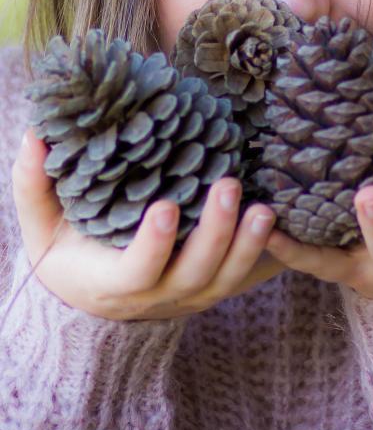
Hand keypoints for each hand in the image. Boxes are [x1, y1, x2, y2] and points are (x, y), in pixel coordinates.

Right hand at [12, 127, 283, 319]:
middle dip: (215, 232)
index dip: (153, 244)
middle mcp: (157, 295)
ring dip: (248, 244)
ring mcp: (190, 295)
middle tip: (228, 184)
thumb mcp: (42, 224)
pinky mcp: (212, 286)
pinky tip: (280, 221)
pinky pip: (243, 276)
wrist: (91, 296)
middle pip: (194, 272)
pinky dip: (263, 253)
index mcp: (114, 282)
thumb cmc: (66, 251)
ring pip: (226, 279)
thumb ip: (34, 184)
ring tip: (264, 206)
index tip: (165, 205)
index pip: (137, 271)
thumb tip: (35, 133)